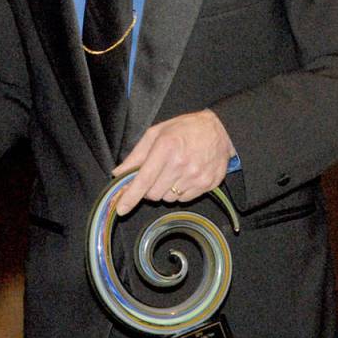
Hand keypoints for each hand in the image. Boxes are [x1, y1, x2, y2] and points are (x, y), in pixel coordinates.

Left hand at [111, 109, 234, 215]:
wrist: (219, 130)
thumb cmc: (184, 128)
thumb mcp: (156, 133)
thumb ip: (136, 155)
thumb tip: (118, 173)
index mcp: (165, 147)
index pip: (143, 180)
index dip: (130, 196)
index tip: (121, 208)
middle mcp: (181, 164)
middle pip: (154, 194)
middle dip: (148, 189)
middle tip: (154, 175)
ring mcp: (195, 176)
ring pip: (168, 199)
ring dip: (164, 190)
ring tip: (172, 172)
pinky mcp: (207, 185)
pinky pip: (184, 200)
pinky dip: (179, 192)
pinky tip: (184, 176)